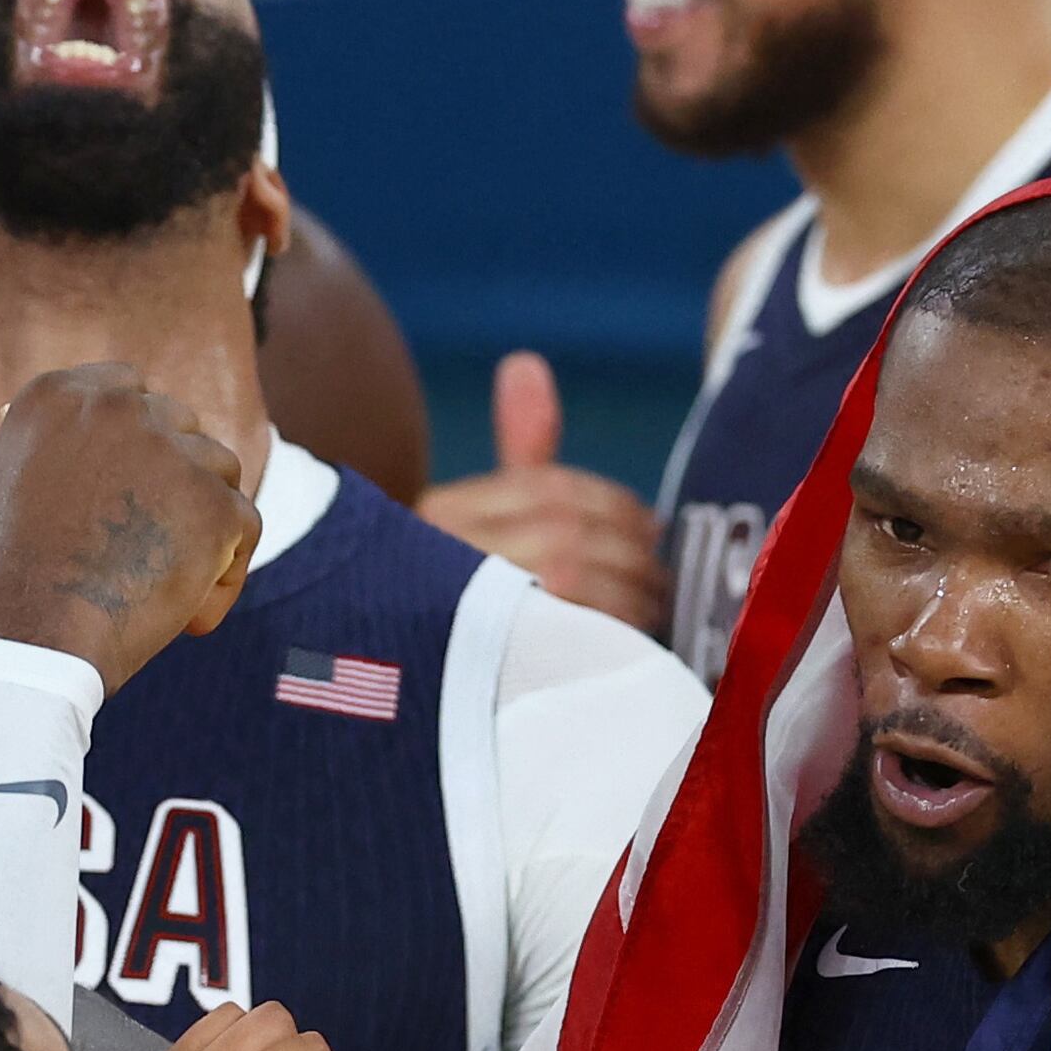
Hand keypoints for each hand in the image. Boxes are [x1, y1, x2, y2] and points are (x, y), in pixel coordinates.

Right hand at [0, 366, 258, 694]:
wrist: (25, 639)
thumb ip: (40, 457)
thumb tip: (60, 452)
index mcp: (60, 396)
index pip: (128, 389)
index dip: (138, 436)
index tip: (132, 480)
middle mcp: (119, 408)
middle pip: (178, 427)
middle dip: (173, 479)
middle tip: (150, 543)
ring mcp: (172, 453)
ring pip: (218, 472)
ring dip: (202, 521)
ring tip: (165, 584)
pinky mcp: (214, 506)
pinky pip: (243, 528)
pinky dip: (224, 574)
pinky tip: (189, 618)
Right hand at [417, 357, 669, 630]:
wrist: (390, 687)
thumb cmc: (451, 604)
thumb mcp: (477, 521)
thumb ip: (515, 451)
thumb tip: (525, 364)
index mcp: (437, 513)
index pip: (545, 485)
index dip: (609, 500)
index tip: (645, 524)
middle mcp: (438, 550)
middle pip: (564, 524)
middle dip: (627, 544)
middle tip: (659, 568)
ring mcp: (458, 601)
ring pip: (570, 569)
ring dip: (627, 585)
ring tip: (652, 603)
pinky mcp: (487, 651)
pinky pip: (568, 624)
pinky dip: (612, 624)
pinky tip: (631, 636)